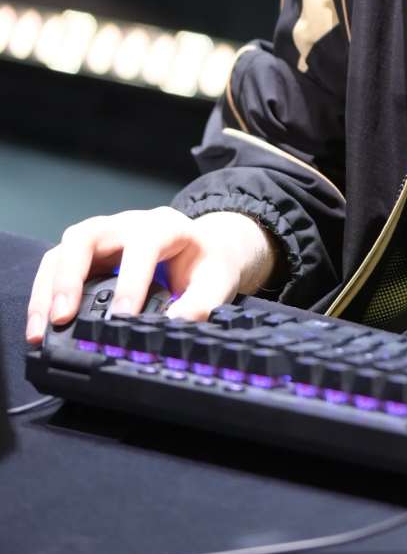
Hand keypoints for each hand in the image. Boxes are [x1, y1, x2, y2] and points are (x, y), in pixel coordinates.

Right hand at [25, 207, 280, 342]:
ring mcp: (103, 237)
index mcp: (164, 226)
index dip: (130, 279)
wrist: (205, 247)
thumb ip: (203, 302)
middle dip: (70, 276)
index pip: (142, 245)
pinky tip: (41, 324)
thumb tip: (177, 324)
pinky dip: (44, 294)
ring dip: (48, 289)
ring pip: (64, 250)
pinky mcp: (87, 254)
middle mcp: (127, 225)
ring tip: (42, 328)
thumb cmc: (209, 261)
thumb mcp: (219, 279)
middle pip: (87, 236)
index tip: (121, 316)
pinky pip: (56, 266)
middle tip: (63, 317)